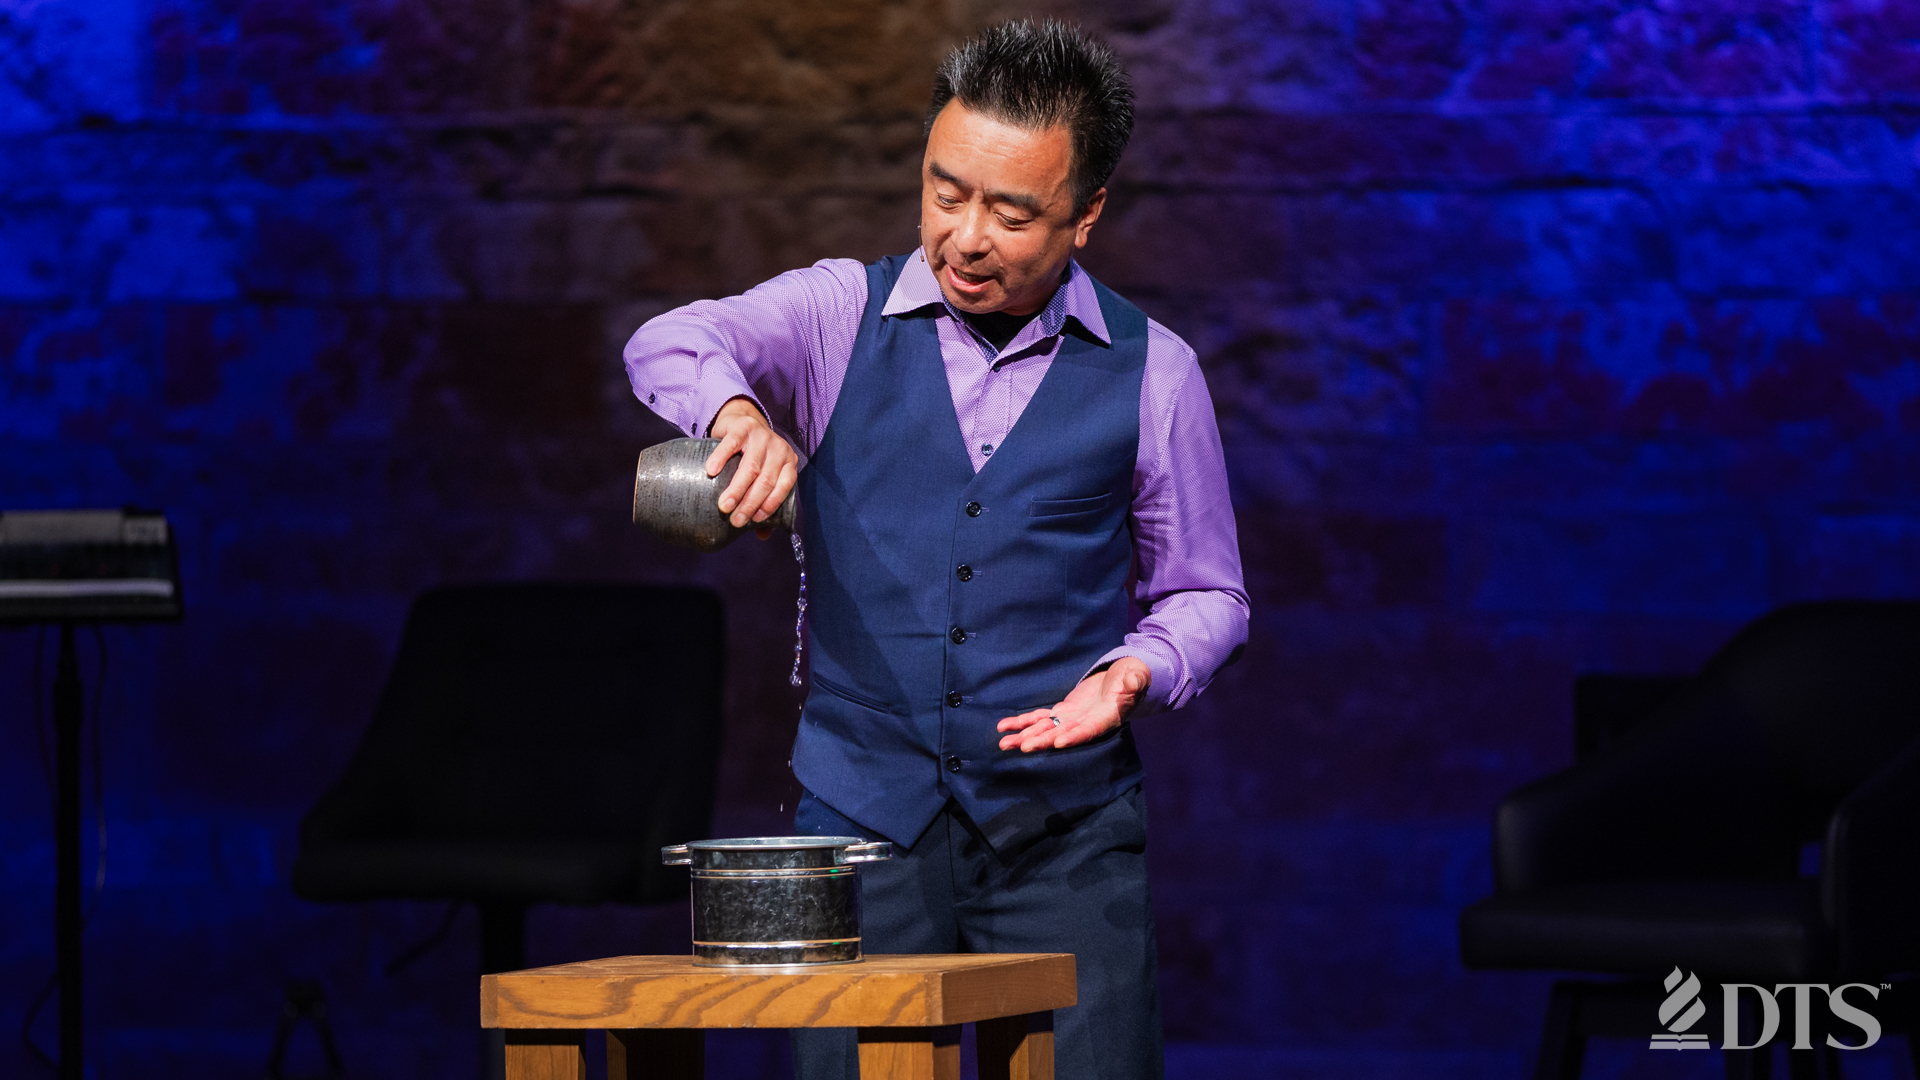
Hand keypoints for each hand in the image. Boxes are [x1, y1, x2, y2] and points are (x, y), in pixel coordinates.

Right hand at [706, 397, 798, 533]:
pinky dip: (721, 459)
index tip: (753, 521)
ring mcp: (761, 436)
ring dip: (737, 489)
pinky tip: (711, 472)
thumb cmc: (752, 457)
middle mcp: (778, 449)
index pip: (784, 487)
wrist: (742, 422)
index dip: (770, 505)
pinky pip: (731, 444)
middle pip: (766, 481)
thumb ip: (765, 502)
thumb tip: (762, 535)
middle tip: (735, 520)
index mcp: (788, 463)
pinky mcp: (742, 427)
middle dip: (750, 503)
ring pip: (751, 467)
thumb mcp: (763, 476)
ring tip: (724, 505)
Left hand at [996, 657, 1151, 752]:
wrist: (1123, 678)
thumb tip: (1132, 682)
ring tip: (1003, 743)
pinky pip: (1040, 718)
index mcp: (1105, 718)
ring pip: (1046, 729)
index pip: (1088, 730)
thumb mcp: (1137, 676)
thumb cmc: (1133, 677)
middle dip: (1042, 740)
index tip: (1059, 743)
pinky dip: (1022, 722)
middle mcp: (1085, 724)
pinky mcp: (1063, 711)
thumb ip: (1134, 682)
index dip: (1074, 736)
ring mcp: (1072, 719)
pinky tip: (1004, 727)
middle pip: (1061, 734)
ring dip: (1025, 736)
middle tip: (1022, 746)